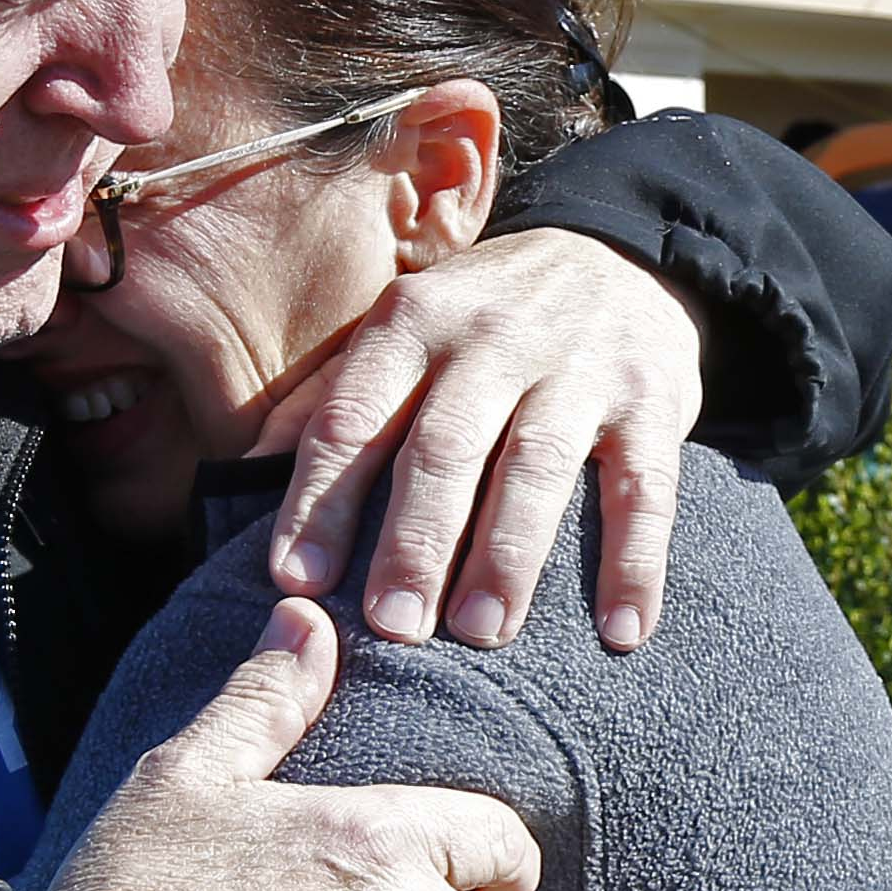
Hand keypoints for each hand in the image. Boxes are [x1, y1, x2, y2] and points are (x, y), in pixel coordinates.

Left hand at [260, 228, 702, 653]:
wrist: (620, 257)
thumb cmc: (482, 321)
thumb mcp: (403, 329)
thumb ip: (331, 396)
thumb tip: (240, 475)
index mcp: (413, 321)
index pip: (355, 416)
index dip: (321, 498)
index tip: (298, 579)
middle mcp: (491, 337)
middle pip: (444, 447)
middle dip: (415, 540)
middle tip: (393, 626)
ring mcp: (578, 368)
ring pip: (536, 467)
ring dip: (508, 556)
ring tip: (483, 633)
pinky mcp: (651, 402)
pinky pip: (644, 491)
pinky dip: (633, 563)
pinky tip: (621, 633)